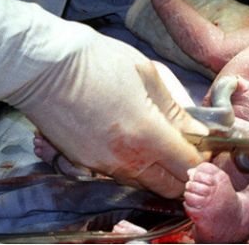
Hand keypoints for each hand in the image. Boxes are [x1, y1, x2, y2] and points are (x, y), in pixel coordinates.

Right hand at [0, 0, 209, 197]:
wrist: (43, 67)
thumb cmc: (99, 61)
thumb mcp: (150, 74)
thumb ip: (178, 108)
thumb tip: (200, 130)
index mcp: (149, 136)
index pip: (191, 168)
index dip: (203, 158)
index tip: (205, 143)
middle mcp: (127, 161)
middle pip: (171, 186)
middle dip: (184, 171)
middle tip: (185, 146)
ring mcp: (104, 167)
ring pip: (145, 183)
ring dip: (158, 170)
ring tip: (157, 138)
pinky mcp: (85, 166)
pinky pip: (120, 175)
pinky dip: (133, 165)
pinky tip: (129, 137)